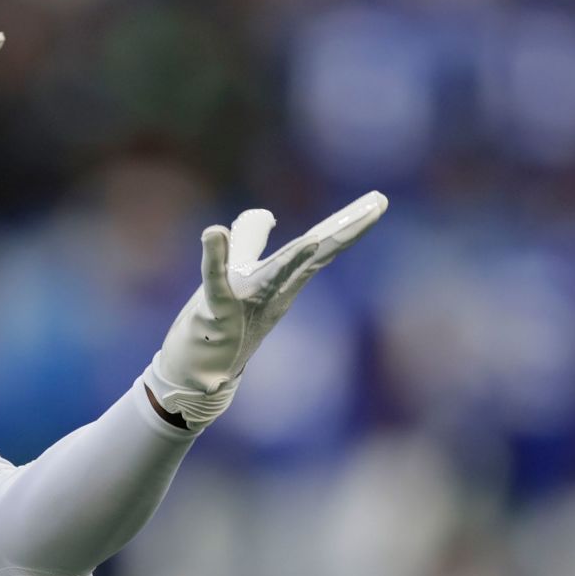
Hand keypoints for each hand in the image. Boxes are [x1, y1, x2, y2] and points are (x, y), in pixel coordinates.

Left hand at [143, 191, 388, 429]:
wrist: (196, 375)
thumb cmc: (222, 321)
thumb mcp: (237, 272)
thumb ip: (250, 240)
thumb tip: (264, 212)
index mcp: (282, 279)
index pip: (319, 247)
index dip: (347, 224)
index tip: (378, 201)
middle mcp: (272, 291)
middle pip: (312, 257)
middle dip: (343, 231)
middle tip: (376, 205)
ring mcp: (245, 304)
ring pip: (273, 275)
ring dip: (292, 259)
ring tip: (314, 239)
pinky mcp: (213, 314)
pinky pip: (214, 282)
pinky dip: (214, 258)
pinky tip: (214, 232)